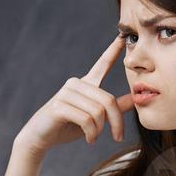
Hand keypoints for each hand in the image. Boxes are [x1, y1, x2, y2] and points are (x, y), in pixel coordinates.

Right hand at [16, 33, 135, 154]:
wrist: (40, 137)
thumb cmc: (68, 126)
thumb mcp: (95, 117)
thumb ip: (114, 107)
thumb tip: (134, 98)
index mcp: (86, 84)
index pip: (102, 64)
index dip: (113, 51)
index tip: (122, 36)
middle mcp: (76, 84)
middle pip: (108, 100)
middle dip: (117, 122)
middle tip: (118, 137)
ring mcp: (66, 93)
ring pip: (98, 112)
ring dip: (101, 130)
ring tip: (95, 137)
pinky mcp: (59, 106)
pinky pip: (86, 120)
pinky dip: (92, 133)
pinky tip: (90, 139)